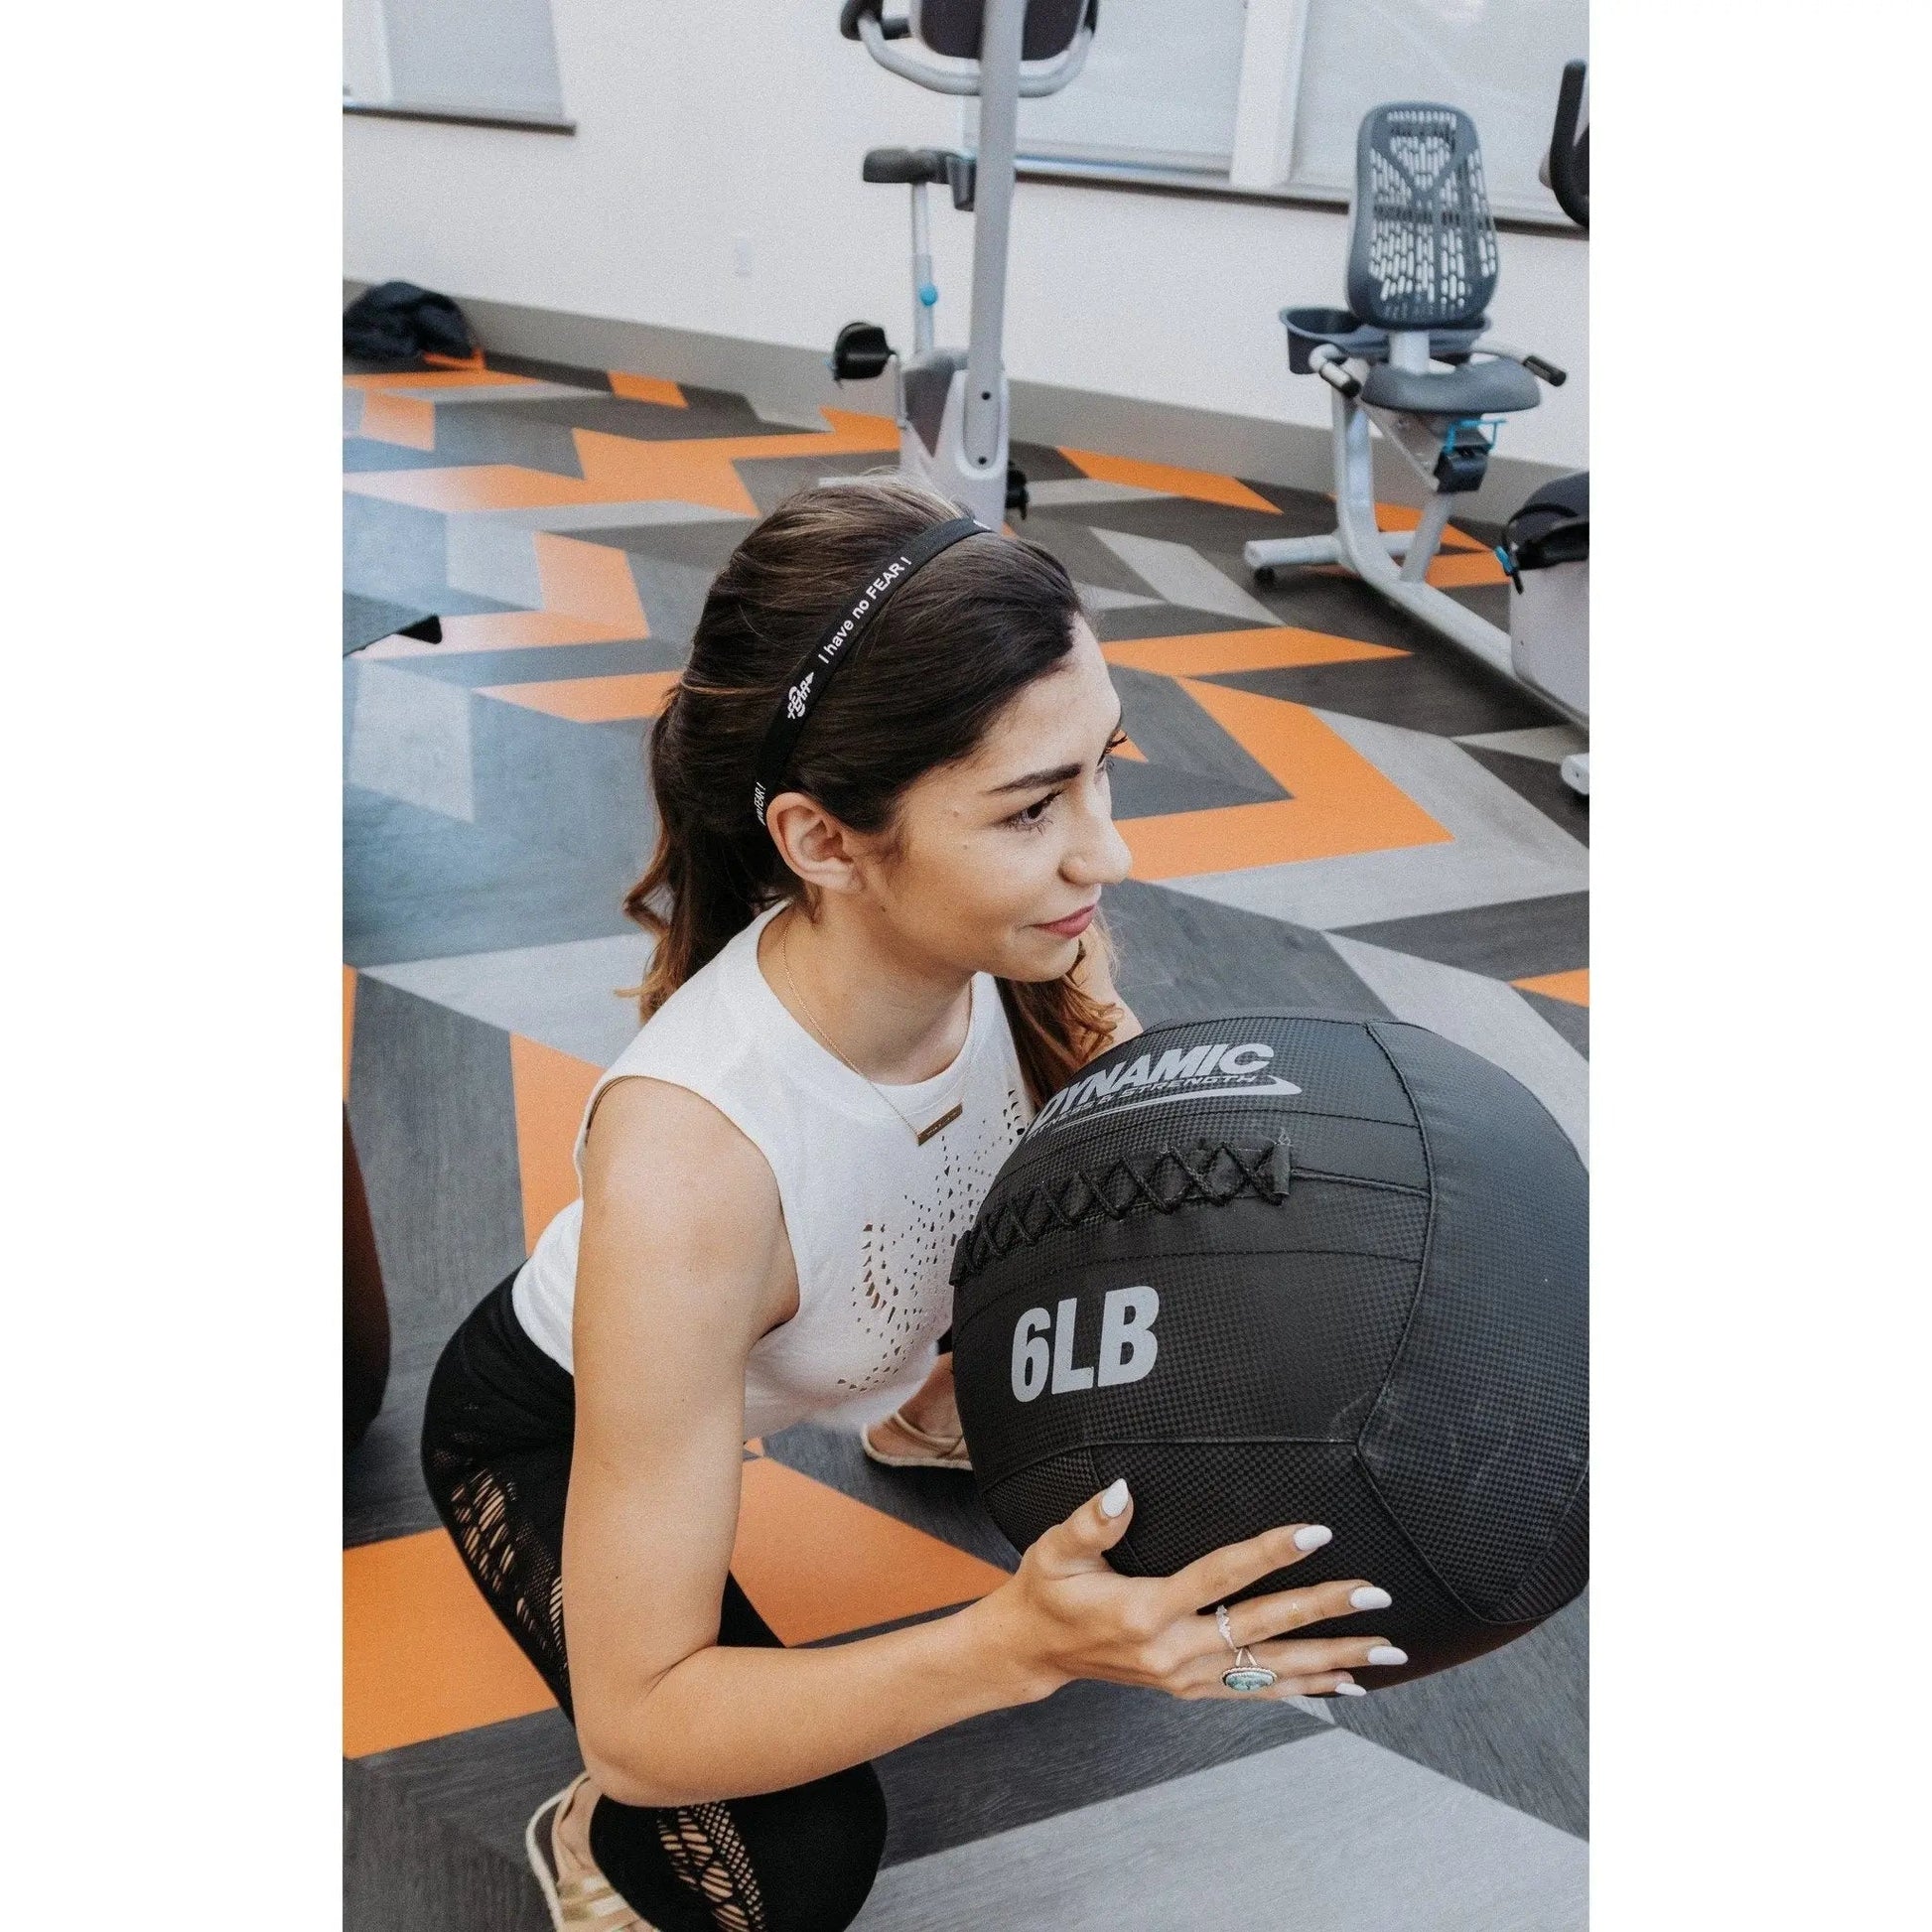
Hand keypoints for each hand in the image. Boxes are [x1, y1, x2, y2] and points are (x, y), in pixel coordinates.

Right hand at [975, 1477, 1402, 1703]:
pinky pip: (1260, 1691)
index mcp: (1144, 1611)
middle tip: (1373, 1592)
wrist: (1035, 1651)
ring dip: (1333, 1658)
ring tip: (1385, 1647)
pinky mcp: (1193, 1689)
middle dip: (1323, 1609)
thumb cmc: (1047, 1590)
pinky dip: (1308, 1688)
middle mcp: (1173, 1651)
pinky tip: (1348, 1685)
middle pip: (1261, 1627)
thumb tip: (1125, 1489)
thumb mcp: (1055, 1549)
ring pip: (1272, 1668)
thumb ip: (1092, 1521)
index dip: (1269, 1553)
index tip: (1314, 1532)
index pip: (1220, 1577)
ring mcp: (1187, 1677)